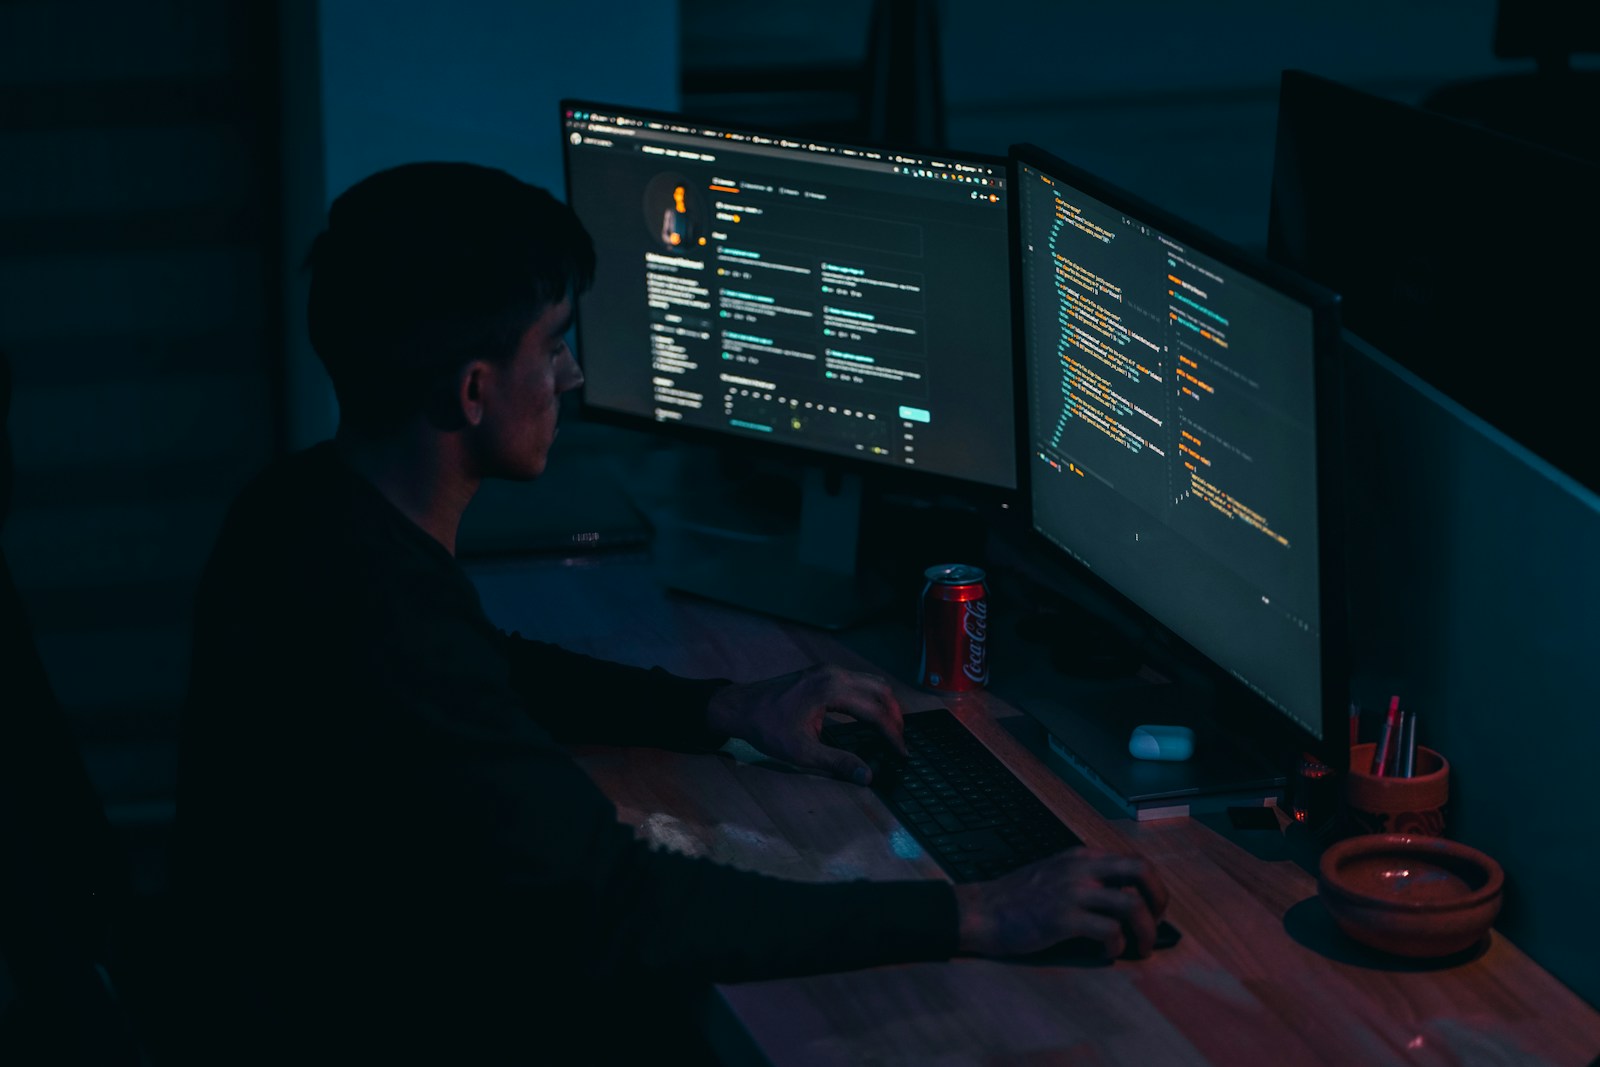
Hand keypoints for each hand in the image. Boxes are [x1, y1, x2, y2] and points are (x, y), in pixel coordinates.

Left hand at [705, 664, 904, 783]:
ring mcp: (828, 670)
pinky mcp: (823, 672)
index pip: (875, 712)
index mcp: (831, 690)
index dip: (893, 735)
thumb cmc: (768, 728)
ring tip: (891, 731)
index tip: (903, 753)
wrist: (741, 707)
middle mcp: (834, 673)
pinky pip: (859, 680)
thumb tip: (867, 776)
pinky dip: (872, 697)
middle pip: (881, 691)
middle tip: (901, 742)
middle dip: (895, 717)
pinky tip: (871, 715)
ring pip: (872, 682)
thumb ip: (838, 763)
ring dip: (885, 705)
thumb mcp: (802, 752)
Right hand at [953, 847, 1169, 959]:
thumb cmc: (1018, 898)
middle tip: (1156, 924)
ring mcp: (1073, 892)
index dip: (1153, 885)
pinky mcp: (1064, 919)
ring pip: (1131, 904)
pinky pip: (1108, 932)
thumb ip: (1085, 877)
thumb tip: (1122, 899)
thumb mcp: (1055, 873)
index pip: (1134, 860)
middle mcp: (1082, 869)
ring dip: (1144, 931)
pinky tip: (1106, 954)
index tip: (1153, 908)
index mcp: (1082, 857)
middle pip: (1141, 871)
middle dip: (1159, 900)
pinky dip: (1116, 947)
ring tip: (1139, 949)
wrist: (983, 911)